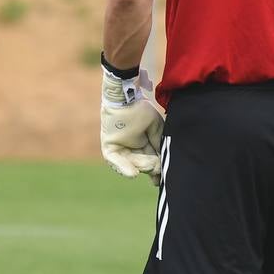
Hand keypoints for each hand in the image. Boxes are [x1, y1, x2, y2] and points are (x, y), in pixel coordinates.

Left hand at [99, 68, 163, 186]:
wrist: (126, 96)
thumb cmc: (142, 109)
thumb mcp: (156, 128)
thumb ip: (158, 144)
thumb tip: (164, 163)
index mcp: (144, 143)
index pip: (152, 160)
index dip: (158, 169)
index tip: (164, 177)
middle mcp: (132, 147)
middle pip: (142, 164)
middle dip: (151, 169)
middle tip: (158, 171)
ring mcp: (120, 147)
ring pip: (130, 163)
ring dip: (140, 167)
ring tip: (149, 168)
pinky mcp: (109, 146)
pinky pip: (114, 160)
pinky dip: (122, 167)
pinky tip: (134, 174)